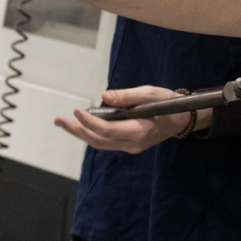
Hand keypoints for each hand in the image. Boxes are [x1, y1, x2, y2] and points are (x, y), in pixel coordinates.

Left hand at [54, 85, 204, 153]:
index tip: (77, 110)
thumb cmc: (168, 103)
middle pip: (99, 140)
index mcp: (139, 130)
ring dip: (81, 133)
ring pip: (100, 143)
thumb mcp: (151, 93)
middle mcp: (132, 143)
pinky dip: (92, 134)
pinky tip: (82, 126)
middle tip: (59, 120)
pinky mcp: (129, 144)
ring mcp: (130, 146)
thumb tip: (104, 96)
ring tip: (64, 123)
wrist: (182, 119)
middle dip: (77, 130)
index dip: (90, 122)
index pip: (108, 130)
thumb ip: (128, 96)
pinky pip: (106, 142)